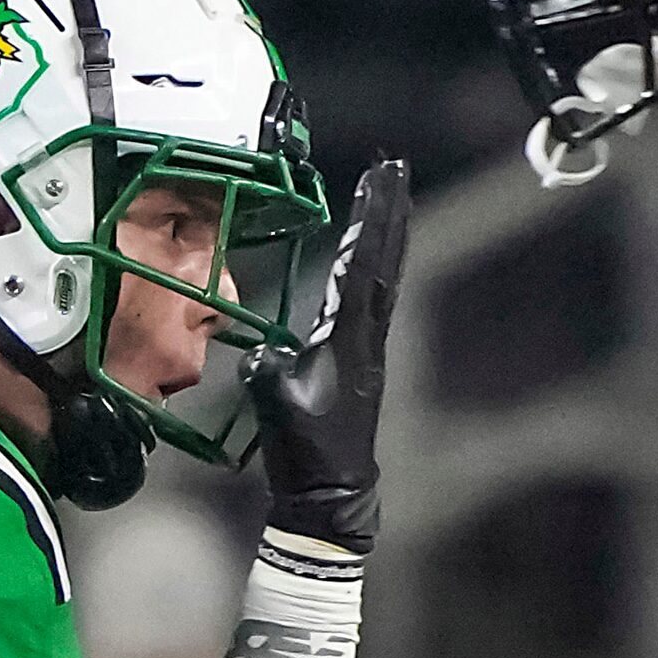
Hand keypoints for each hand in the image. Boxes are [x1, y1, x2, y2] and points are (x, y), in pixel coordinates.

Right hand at [245, 159, 409, 551]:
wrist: (331, 490)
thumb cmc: (304, 449)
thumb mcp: (276, 402)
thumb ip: (268, 368)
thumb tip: (262, 351)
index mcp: (351, 336)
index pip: (362, 265)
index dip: (370, 220)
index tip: (379, 178)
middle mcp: (369, 334)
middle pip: (383, 259)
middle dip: (387, 211)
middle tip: (395, 167)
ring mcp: (370, 346)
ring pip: (383, 275)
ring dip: (386, 233)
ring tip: (389, 196)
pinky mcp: (364, 358)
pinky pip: (374, 298)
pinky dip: (374, 265)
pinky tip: (370, 256)